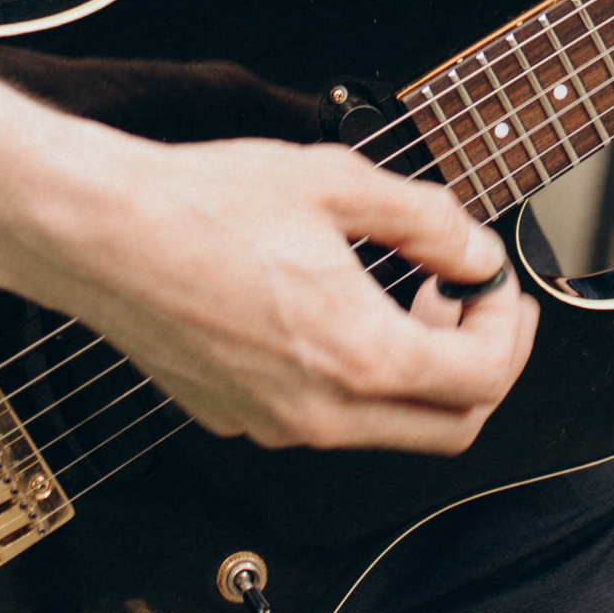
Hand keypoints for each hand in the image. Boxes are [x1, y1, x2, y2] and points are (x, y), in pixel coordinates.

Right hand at [0, 121, 537, 453]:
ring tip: (412, 295)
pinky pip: (327, 420)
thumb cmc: (207, 203)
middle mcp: (321, 413)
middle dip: (483, 365)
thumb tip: (478, 253)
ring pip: (387, 429)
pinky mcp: (238, 420)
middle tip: (481, 304)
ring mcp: (276, 426)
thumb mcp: (340, 183)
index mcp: (359, 356)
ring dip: (422, 372)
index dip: (509, 327)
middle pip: (449, 429)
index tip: (499, 283)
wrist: (104, 234)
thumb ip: (428, 221)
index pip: (482, 380)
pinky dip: (362, 379)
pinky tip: (344, 310)